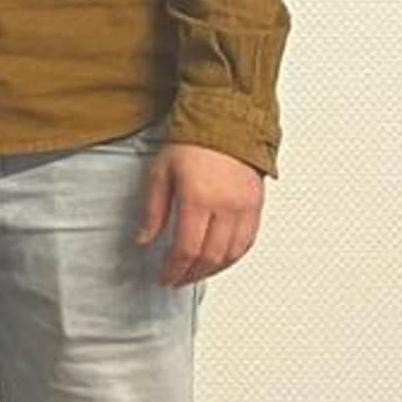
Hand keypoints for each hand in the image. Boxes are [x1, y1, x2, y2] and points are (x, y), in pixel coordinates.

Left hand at [140, 140, 266, 287]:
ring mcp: (245, 207)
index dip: (174, 268)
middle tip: (176, 279)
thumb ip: (154, 211)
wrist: (225, 122)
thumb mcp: (160, 174)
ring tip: (194, 273)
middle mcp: (226, 206)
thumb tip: (145, 240)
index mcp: (198, 198)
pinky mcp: (257, 205)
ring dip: (212, 270)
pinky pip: (248, 241)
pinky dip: (232, 257)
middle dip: (191, 274)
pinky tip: (218, 261)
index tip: (164, 276)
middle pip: (210, 256)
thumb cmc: (191, 144)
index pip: (187, 248)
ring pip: (232, 254)